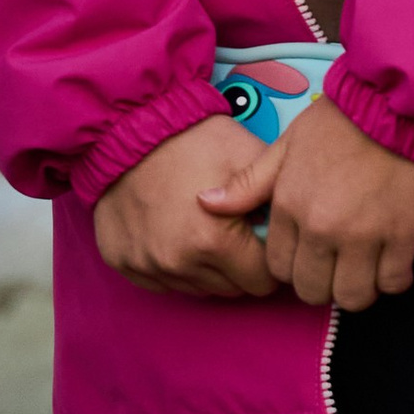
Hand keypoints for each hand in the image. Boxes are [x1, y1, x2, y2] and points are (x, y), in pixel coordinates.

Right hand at [92, 113, 279, 301]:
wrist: (130, 125)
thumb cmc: (193, 137)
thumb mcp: (248, 154)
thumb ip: (276, 194)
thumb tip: (289, 226)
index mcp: (216, 241)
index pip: (262, 281)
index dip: (269, 258)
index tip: (262, 238)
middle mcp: (180, 263)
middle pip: (231, 288)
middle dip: (239, 265)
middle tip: (234, 231)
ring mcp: (149, 266)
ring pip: (197, 288)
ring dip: (207, 267)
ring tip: (203, 228)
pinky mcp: (124, 263)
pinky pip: (162, 282)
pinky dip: (173, 265)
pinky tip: (174, 232)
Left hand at [202, 92, 413, 311]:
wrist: (396, 100)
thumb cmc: (340, 119)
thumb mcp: (287, 144)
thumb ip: (249, 183)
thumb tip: (205, 202)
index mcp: (289, 206)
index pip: (278, 268)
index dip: (292, 265)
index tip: (307, 254)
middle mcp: (321, 228)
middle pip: (312, 290)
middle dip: (321, 283)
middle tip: (335, 265)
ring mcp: (363, 235)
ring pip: (352, 297)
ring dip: (357, 289)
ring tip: (364, 269)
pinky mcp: (402, 235)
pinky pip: (393, 283)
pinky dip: (393, 279)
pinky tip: (392, 262)